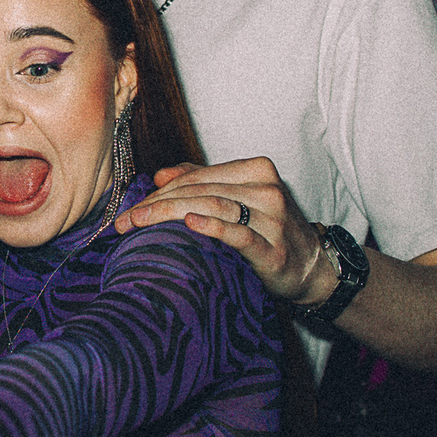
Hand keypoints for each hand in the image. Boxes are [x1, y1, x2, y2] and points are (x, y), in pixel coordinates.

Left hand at [115, 158, 334, 305]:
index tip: (128, 210)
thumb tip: (160, 174)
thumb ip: (202, 181)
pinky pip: (239, 234)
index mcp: (255, 170)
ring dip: (170, 214)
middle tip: (125, 221)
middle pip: (200, 191)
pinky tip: (188, 224)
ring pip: (214, 206)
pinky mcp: (273, 248)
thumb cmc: (268, 230)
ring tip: (139, 225)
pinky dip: (212, 227)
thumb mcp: (238, 199)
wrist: (312, 267)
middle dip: (157, 204)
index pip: (196, 176)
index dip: (158, 191)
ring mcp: (273, 217)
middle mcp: (266, 188)